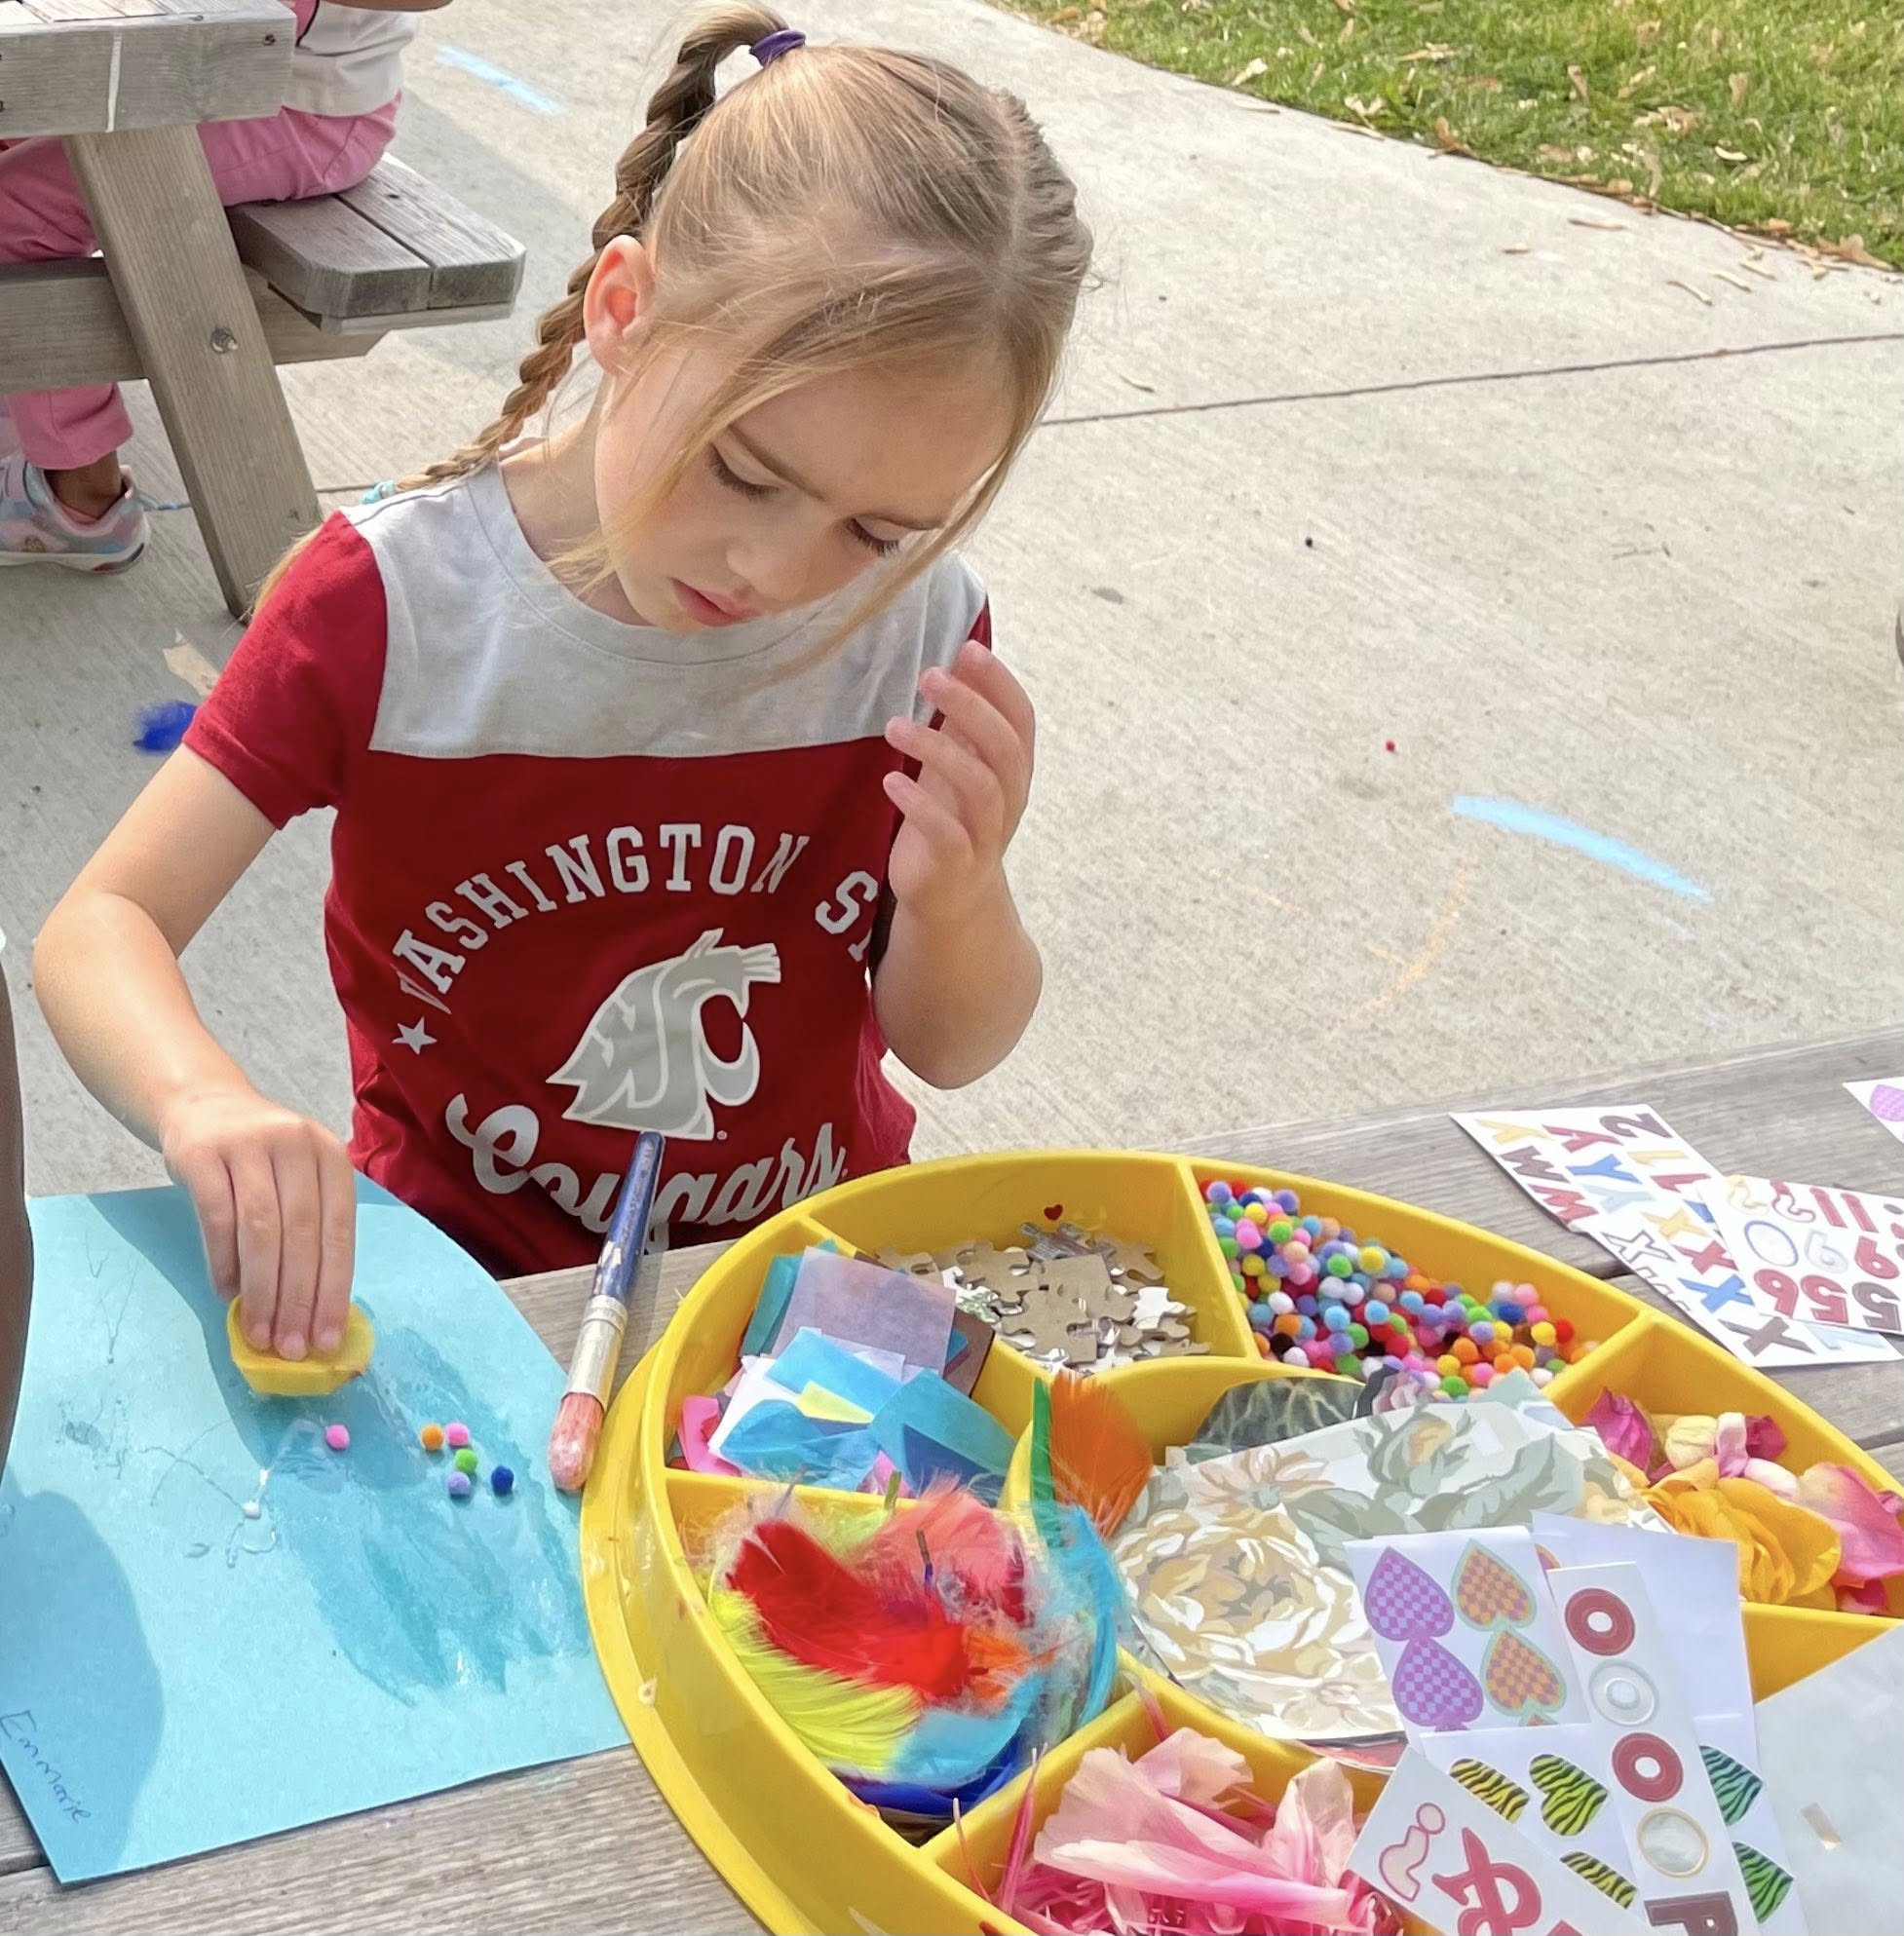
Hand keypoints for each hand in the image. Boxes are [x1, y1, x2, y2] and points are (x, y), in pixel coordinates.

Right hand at [159, 1087, 355, 1359]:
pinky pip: (216, 1218)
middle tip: (290, 1347)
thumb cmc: (260, 1159)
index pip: (339, 1233)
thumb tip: (311, 1313)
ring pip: (261, 1231)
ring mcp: (249, 1145)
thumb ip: (308, 1233)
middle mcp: (296, 1145)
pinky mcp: (203, 1153)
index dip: (334, 1290)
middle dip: (298, 1300)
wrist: (202, 1105)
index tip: (327, 1340)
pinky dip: (223, 1263)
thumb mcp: (297, 1181)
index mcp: (331, 1157)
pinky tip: (226, 1294)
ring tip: (258, 1334)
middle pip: (302, 1236)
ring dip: (261, 1291)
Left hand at [882, 642, 1034, 927]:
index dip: (1000, 683)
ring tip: (894, 726)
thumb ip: (964, 720)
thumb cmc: (954, 818)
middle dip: (970, 707)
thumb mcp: (959, 764)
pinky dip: (919, 805)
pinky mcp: (956, 864)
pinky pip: (947, 833)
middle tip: (929, 677)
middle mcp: (1009, 801)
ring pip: (980, 787)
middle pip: (1006, 749)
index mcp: (1013, 770)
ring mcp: (986, 835)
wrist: (951, 899)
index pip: (1021, 719)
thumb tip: (959, 657)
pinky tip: (890, 782)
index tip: (968, 648)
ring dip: (938, 750)